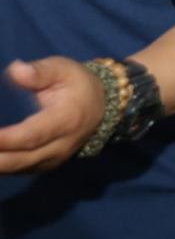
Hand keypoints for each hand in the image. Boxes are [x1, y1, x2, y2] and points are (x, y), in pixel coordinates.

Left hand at [0, 58, 104, 172]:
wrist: (101, 107)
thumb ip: (40, 71)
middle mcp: (61, 145)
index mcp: (67, 119)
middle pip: (20, 159)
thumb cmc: (77, 84)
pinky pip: (16, 170)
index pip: (32, 135)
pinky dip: (0, 164)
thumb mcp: (64, 68)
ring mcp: (53, 159)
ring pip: (16, 169)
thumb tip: (15, 71)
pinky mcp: (44, 166)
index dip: (5, 139)